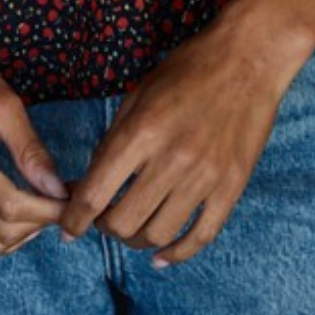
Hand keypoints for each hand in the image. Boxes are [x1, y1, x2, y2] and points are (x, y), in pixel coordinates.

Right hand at [0, 29, 67, 258]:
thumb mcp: (4, 103)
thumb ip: (30, 150)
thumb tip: (57, 190)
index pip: (8, 205)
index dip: (46, 210)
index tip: (71, 199)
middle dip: (38, 224)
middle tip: (62, 202)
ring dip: (18, 237)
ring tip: (41, 209)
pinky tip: (16, 216)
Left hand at [60, 15, 306, 266]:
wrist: (248, 59)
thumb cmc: (187, 70)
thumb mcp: (138, 96)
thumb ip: (112, 142)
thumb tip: (86, 186)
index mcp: (142, 132)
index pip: (95, 195)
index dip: (73, 220)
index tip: (66, 230)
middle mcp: (172, 159)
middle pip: (123, 223)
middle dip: (103, 227)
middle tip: (103, 218)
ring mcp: (205, 177)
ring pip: (158, 235)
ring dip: (136, 239)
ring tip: (132, 228)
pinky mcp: (231, 187)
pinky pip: (200, 237)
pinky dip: (177, 253)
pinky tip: (161, 255)